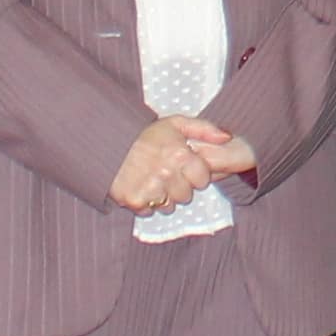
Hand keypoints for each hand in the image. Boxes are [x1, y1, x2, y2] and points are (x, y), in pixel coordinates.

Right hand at [112, 115, 255, 213]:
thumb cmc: (145, 134)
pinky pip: (150, 211)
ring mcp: (150, 189)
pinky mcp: (134, 201)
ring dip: (163, 196)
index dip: (193, 173)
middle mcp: (166, 173)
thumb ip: (205, 129)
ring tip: (151, 179)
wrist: (107, 143)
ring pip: (169, 206)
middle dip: (178, 186)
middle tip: (164, 172)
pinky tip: (140, 186)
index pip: (202, 179)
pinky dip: (146, 202)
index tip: (181, 165)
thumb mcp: (175, 123)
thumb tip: (228, 138)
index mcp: (179, 155)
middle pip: (187, 195)